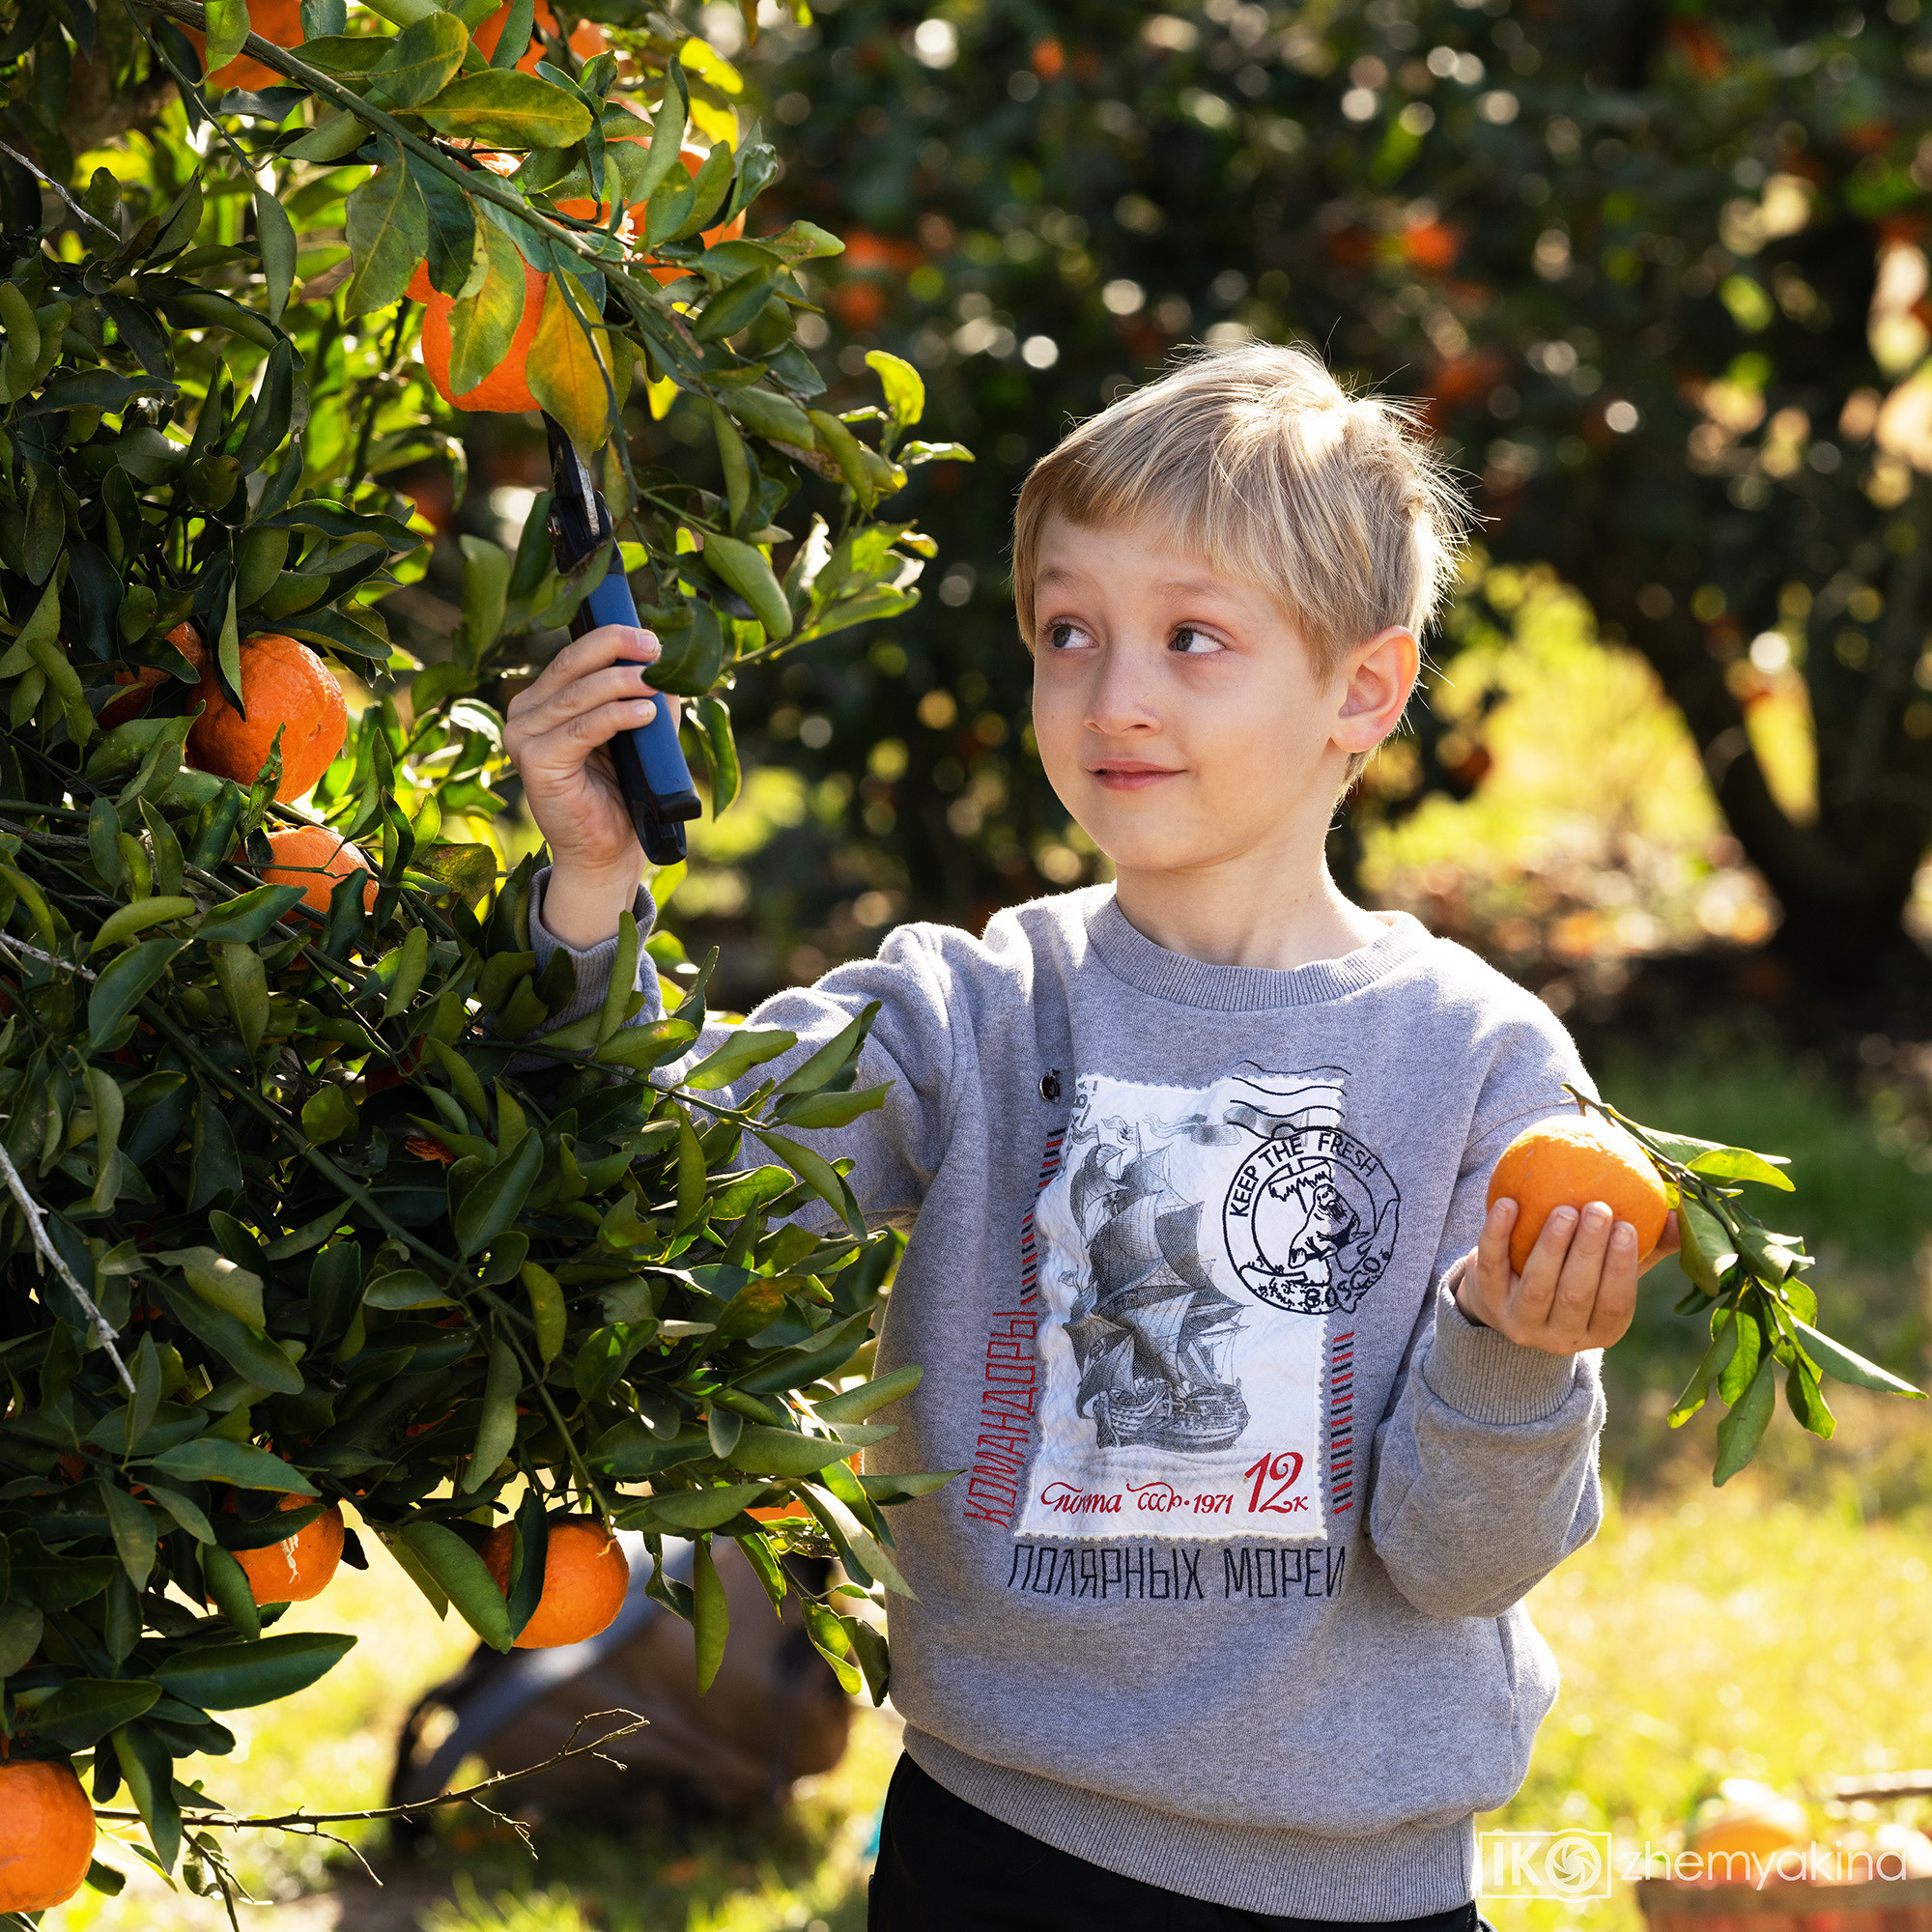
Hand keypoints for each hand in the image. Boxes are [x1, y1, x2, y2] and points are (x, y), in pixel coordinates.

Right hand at [503, 624, 679, 948]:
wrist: (607, 852)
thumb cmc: (623, 792)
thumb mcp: (640, 734)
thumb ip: (649, 697)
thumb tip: (671, 663)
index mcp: (546, 699)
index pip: (577, 655)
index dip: (612, 638)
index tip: (651, 635)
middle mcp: (527, 712)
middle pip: (572, 664)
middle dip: (616, 648)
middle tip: (654, 646)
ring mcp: (524, 736)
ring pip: (577, 695)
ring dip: (621, 683)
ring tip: (655, 680)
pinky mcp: (535, 763)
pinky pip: (580, 729)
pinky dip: (615, 716)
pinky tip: (645, 712)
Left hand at [1455, 1200, 1682, 1354]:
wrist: (1507, 1292)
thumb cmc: (1576, 1273)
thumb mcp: (1610, 1268)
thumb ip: (1646, 1245)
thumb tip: (1679, 1215)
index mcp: (1600, 1331)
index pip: (1615, 1305)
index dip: (1621, 1268)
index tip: (1627, 1226)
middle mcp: (1561, 1336)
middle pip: (1576, 1296)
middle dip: (1589, 1252)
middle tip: (1599, 1208)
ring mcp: (1521, 1322)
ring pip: (1538, 1287)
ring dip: (1551, 1246)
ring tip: (1564, 1208)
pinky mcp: (1488, 1301)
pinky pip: (1491, 1265)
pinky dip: (1497, 1234)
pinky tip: (1508, 1202)